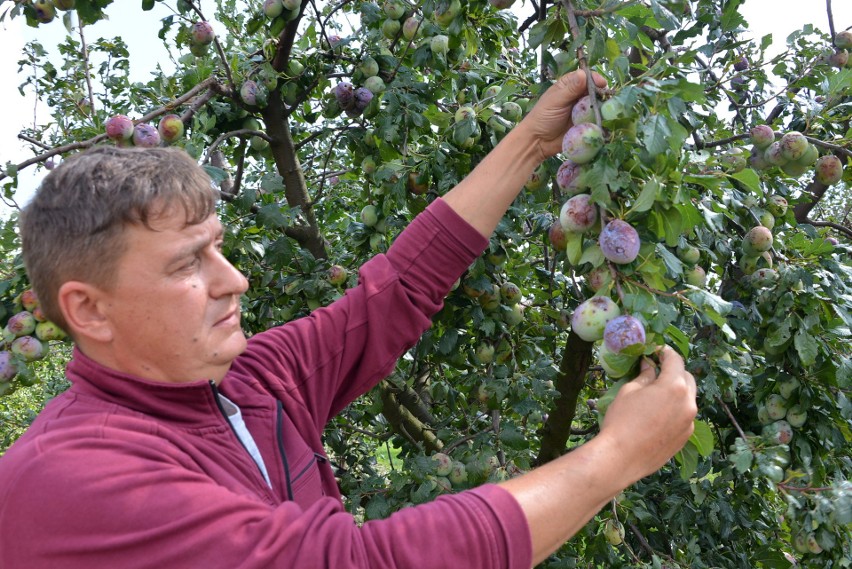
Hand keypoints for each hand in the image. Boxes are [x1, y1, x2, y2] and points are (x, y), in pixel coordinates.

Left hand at [519, 69, 607, 160]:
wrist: (538, 141)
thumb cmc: (543, 117)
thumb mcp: (556, 101)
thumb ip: (570, 89)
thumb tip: (583, 74)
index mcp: (569, 85)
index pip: (586, 77)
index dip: (595, 79)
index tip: (602, 84)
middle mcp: (578, 96)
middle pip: (596, 91)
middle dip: (602, 94)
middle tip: (605, 100)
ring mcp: (583, 110)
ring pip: (599, 105)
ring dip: (603, 107)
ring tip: (606, 111)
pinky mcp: (586, 123)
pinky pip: (597, 119)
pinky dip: (602, 119)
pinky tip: (605, 121)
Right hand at [599, 346, 697, 481]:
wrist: (622, 457)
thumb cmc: (622, 420)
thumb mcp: (629, 391)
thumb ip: (644, 376)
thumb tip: (650, 366)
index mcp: (674, 386)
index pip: (675, 361)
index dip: (666, 353)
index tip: (657, 351)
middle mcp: (688, 403)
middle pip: (687, 378)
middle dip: (675, 372)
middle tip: (658, 371)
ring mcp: (690, 422)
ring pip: (688, 399)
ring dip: (677, 392)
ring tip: (658, 395)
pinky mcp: (686, 437)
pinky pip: (684, 416)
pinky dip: (676, 410)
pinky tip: (658, 416)